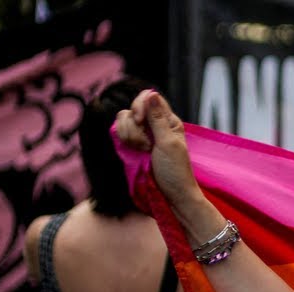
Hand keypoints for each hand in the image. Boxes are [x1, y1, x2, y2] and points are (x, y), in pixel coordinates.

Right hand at [115, 90, 201, 210]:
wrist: (170, 194)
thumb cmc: (175, 171)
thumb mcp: (169, 143)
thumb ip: (158, 118)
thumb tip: (151, 93)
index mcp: (169, 121)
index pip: (149, 98)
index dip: (140, 105)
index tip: (141, 120)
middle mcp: (154, 125)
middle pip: (132, 109)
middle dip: (135, 126)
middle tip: (147, 144)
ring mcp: (141, 134)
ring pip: (122, 120)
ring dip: (130, 135)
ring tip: (143, 151)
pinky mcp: (130, 145)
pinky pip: (118, 132)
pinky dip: (124, 140)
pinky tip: (135, 151)